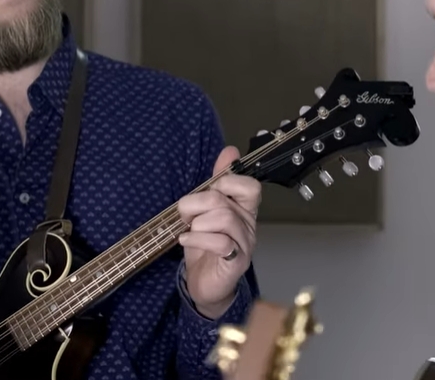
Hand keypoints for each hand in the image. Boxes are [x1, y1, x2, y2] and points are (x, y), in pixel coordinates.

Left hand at [176, 146, 259, 318]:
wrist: (205, 283)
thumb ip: (216, 183)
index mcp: (243, 209)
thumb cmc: (205, 244)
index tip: (208, 191)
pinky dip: (196, 238)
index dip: (226, 182)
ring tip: (188, 230)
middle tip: (184, 215)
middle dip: (195, 203)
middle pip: (223, 200)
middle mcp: (248, 224)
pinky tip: (186, 240)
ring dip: (197, 223)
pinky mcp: (236, 261)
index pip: (249, 186)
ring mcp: (244, 243)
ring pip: (223, 218)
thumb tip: (230, 150)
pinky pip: (219, 242)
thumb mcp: (206, 210)